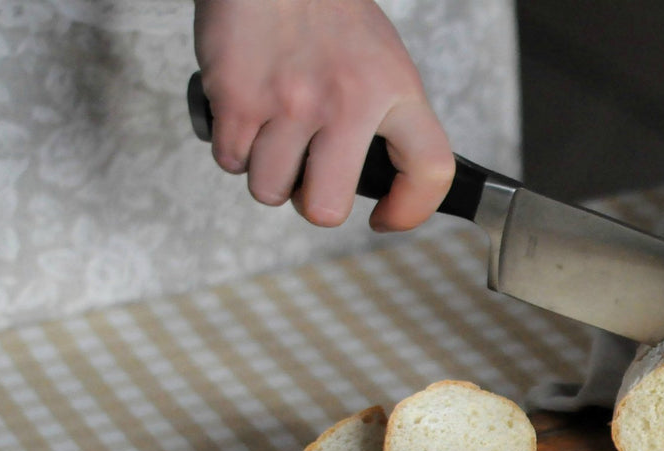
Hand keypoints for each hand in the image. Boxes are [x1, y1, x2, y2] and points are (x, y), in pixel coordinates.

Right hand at [193, 0, 452, 230]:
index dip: (411, 210)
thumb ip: (386, 115)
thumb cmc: (325, 10)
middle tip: (311, 180)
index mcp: (395, 91)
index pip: (430, 171)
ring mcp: (291, 104)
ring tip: (274, 136)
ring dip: (268, 174)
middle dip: (313, 204)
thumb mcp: (383, 59)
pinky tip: (247, 117)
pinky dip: (235, 149)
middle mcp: (347, 102)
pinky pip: (232, 161)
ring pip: (270, 190)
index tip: (387, 217)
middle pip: (327, 208)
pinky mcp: (239, 99)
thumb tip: (384, 172)